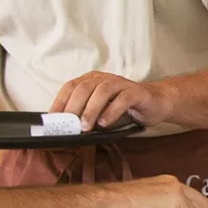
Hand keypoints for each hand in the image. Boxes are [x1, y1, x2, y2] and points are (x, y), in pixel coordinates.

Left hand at [50, 72, 173, 130]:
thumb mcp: (101, 111)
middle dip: (74, 106)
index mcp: (92, 80)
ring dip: (91, 109)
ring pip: (102, 91)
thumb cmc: (124, 108)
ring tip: (86, 127)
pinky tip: (105, 123)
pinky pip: (122, 99)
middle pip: (84, 87)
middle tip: (69, 125)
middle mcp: (104, 79)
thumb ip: (85, 115)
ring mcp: (121, 84)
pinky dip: (111, 111)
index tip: (52, 119)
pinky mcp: (136, 92)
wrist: (155, 102)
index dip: (60, 101)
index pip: (70, 86)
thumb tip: (64, 128)